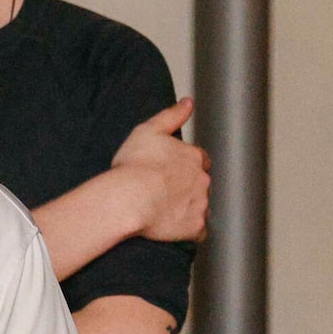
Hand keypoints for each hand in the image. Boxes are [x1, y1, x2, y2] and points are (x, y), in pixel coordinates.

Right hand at [111, 98, 210, 243]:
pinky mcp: (195, 227)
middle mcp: (203, 180)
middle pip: (201, 184)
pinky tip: (172, 227)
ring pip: (200, 206)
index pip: (200, 160)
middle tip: (164, 191)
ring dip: (188, 207)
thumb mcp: (148, 130)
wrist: (129, 198)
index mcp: (194, 157)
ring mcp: (201, 204)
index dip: (185, 165)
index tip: (171, 171)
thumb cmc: (134, 164)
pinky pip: (198, 231)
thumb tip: (189, 102)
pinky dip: (189, 230)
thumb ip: (172, 115)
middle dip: (187, 187)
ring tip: (165, 210)